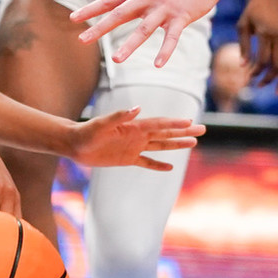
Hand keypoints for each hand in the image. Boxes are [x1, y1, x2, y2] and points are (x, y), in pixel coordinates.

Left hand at [70, 0, 216, 66]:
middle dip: (100, 28)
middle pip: (120, 14)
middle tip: (82, 40)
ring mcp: (164, 8)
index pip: (110, 1)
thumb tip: (115, 6)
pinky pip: (172, 37)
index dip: (91, 9)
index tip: (74, 19)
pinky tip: (158, 65)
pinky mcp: (182, 16)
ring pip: (144, 28)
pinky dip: (165, 51)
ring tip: (116, 60)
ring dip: (130, 45)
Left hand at [71, 107, 204, 169]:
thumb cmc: (86, 132)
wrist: (75, 144)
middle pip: (166, 133)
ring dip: (177, 145)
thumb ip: (119, 117)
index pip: (159, 124)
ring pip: (161, 146)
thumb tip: (137, 109)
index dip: (175, 123)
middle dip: (184, 132)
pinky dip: (158, 165)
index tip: (190, 121)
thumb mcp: (101, 124)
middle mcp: (138, 135)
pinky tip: (170, 168)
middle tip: (202, 130)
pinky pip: (147, 162)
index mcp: (134, 126)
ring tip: (194, 144)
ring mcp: (134, 147)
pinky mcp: (128, 159)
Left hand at [238, 0, 277, 93]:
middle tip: (257, 86)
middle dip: (267, 79)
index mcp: (265, 33)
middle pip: (276, 65)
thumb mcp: (243, 26)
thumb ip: (244, 46)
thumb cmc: (252, 11)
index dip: (256, 71)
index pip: (263, 59)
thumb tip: (243, 66)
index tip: (247, 77)